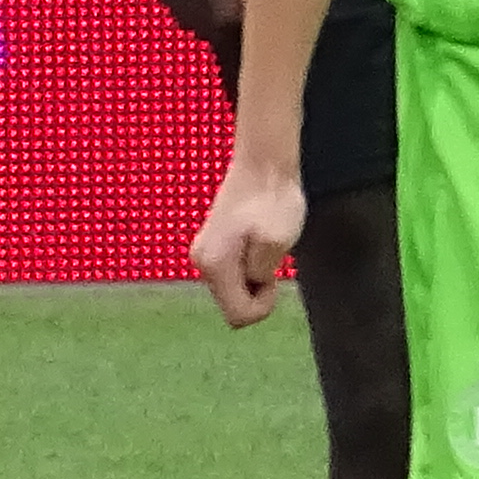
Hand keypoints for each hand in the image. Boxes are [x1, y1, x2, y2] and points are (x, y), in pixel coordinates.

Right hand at [195, 150, 307, 323]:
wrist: (264, 163)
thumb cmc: (273, 200)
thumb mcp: (277, 244)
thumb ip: (260, 274)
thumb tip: (250, 283)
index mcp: (214, 265)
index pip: (239, 315)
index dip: (264, 303)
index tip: (274, 273)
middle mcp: (201, 262)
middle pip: (234, 304)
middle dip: (257, 290)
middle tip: (271, 255)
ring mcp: (205, 253)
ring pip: (235, 289)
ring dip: (255, 275)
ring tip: (266, 244)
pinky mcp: (214, 244)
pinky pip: (235, 273)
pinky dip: (251, 265)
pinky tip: (259, 240)